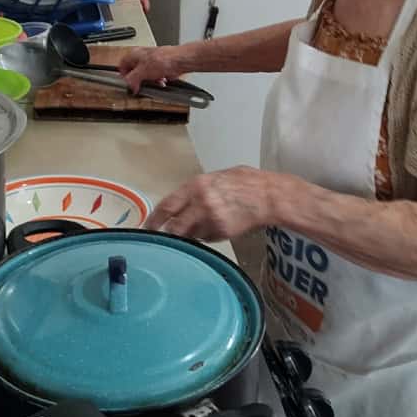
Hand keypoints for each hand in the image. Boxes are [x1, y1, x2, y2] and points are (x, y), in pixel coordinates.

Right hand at [118, 45, 186, 93]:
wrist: (179, 61)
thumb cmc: (164, 59)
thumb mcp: (142, 72)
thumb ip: (132, 80)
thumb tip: (129, 86)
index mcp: (134, 54)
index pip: (122, 65)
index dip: (124, 76)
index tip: (128, 84)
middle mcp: (142, 57)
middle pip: (134, 72)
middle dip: (139, 80)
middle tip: (141, 85)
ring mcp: (151, 62)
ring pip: (144, 76)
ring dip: (149, 82)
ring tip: (153, 82)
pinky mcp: (159, 67)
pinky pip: (154, 77)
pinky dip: (156, 81)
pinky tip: (160, 81)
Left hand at [143, 167, 277, 240]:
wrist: (269, 196)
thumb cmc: (245, 182)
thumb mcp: (216, 178)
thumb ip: (197, 190)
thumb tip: (180, 202)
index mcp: (196, 185)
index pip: (167, 205)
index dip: (155, 219)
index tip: (147, 227)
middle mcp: (200, 203)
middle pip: (175, 226)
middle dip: (170, 233)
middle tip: (166, 238)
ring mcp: (211, 219)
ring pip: (191, 234)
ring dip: (191, 234)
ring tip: (203, 225)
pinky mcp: (222, 232)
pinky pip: (207, 238)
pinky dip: (207, 236)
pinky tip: (218, 226)